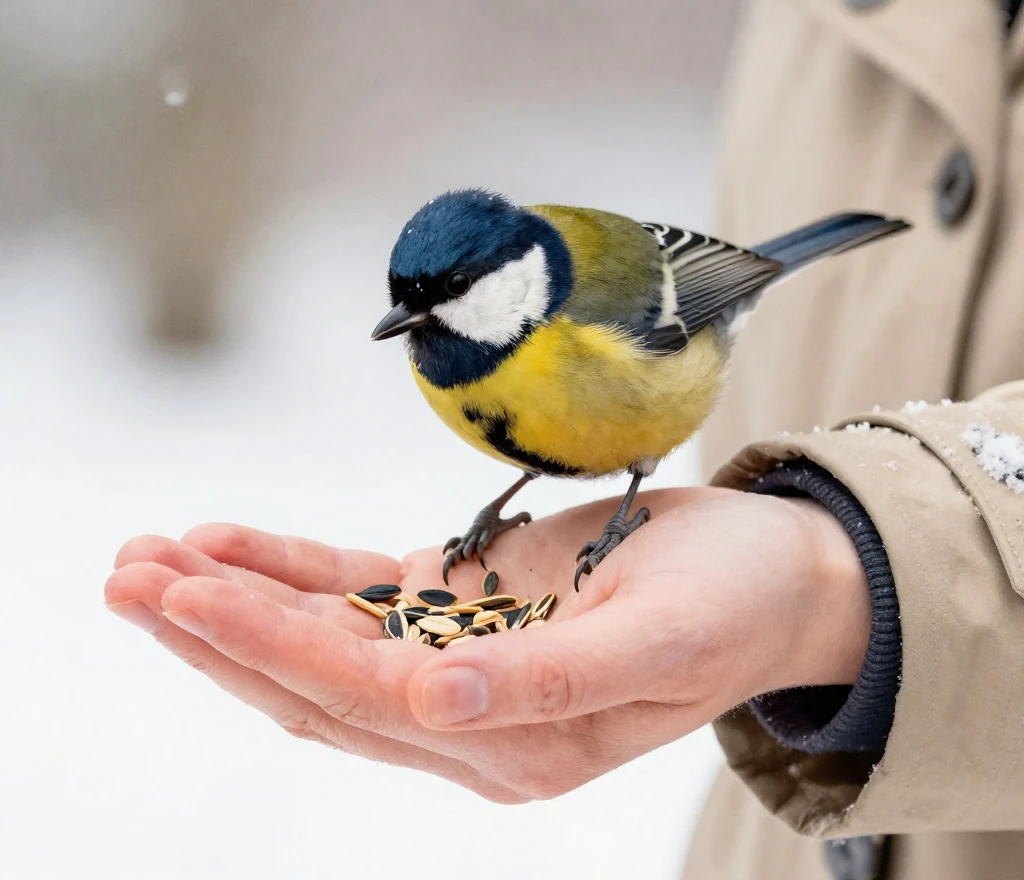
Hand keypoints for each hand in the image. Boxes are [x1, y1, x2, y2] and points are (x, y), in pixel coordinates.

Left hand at [104, 487, 869, 801]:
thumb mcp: (662, 644)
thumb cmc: (734, 607)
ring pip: (322, 638)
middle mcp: (470, 714)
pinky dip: (292, 568)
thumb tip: (434, 705)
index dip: (271, 642)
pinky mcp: (464, 602)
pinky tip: (231, 541)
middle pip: (315, 679)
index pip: (362, 695)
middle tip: (128, 576)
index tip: (186, 589)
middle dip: (217, 629)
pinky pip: (360, 591)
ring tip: (147, 557)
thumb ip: (550, 682)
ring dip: (235, 599)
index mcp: (517, 742)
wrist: (771, 575)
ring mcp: (460, 656)